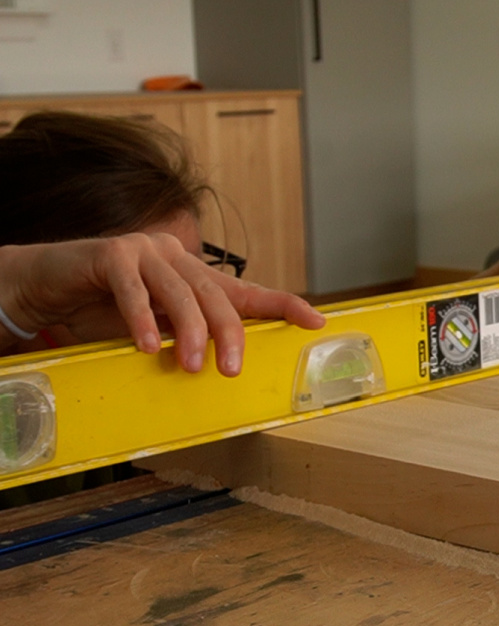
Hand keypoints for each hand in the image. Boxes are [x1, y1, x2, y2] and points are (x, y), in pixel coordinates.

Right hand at [0, 233, 324, 375]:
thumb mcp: (159, 328)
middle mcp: (177, 258)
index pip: (248, 291)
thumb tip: (228, 368)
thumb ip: (190, 337)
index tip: (317, 321)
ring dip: (189, 331)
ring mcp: (145, 252)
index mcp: (196, 276)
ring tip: (191, 364)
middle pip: (217, 295)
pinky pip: (133, 289)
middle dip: (230, 333)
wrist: (48, 287)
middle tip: (231, 368)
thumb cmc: (107, 311)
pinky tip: (146, 345)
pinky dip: (142, 318)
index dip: (285, 304)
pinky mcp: (111, 254)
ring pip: (180, 291)